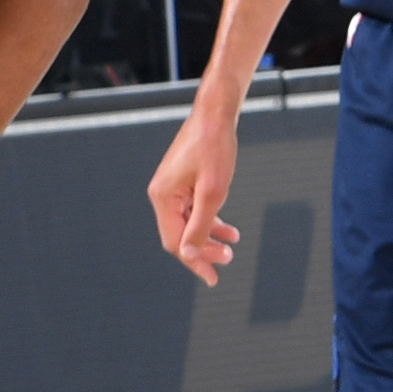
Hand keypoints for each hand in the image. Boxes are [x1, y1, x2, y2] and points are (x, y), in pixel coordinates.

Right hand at [147, 105, 242, 283]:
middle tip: (228, 259)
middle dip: (202, 251)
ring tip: (230, 247)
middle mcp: (161, 195)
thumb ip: (201, 226)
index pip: (175, 242)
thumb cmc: (215, 149)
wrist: (215, 115)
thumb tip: (188, 255)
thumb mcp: (213, 192)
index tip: (214, 276)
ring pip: (187, 224)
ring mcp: (171, 188)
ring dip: (208, 237)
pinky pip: (192, 210)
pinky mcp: (181, 182)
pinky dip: (209, 221)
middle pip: (179, 235)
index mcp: (163, 197)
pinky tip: (229, 230)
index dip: (194, 261)